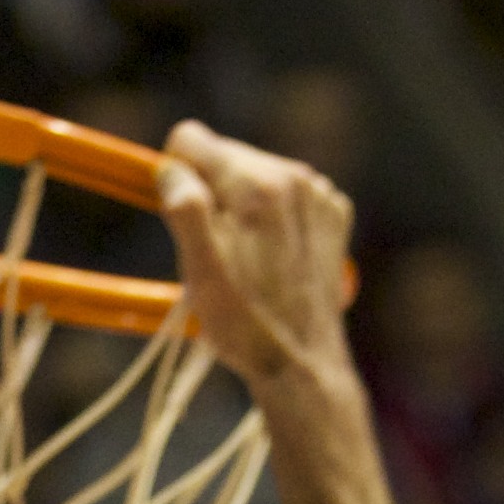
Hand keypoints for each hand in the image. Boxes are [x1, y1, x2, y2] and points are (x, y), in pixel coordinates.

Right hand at [158, 119, 357, 397]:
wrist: (302, 364)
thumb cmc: (245, 325)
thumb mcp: (201, 271)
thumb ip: (184, 209)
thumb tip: (171, 168)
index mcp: (255, 184)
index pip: (191, 139)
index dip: (176, 176)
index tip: (183, 218)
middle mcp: (292, 176)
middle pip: (226, 155)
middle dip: (212, 193)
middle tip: (218, 251)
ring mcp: (318, 194)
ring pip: (255, 175)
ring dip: (242, 207)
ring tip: (247, 259)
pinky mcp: (332, 213)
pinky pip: (287, 194)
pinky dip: (274, 218)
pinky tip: (273, 257)